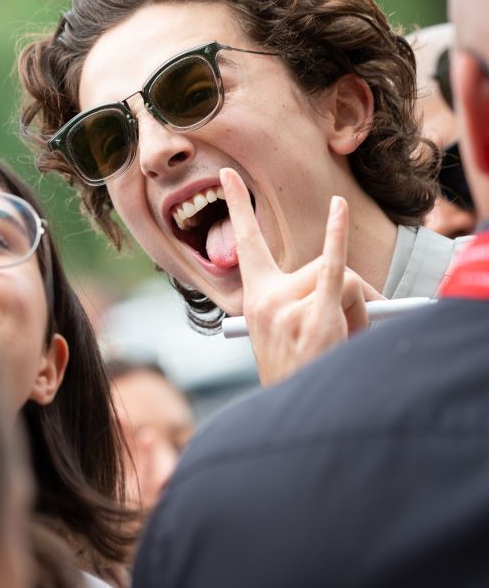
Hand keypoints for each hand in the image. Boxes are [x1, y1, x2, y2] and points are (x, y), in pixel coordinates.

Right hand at [221, 168, 383, 385]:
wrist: (295, 415)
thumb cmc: (304, 370)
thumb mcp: (298, 329)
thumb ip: (322, 298)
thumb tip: (359, 286)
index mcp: (254, 297)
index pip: (245, 243)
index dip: (237, 206)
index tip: (227, 172)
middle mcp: (263, 298)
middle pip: (317, 265)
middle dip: (347, 289)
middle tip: (360, 321)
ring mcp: (285, 306)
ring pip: (337, 279)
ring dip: (358, 307)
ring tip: (346, 341)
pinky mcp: (312, 316)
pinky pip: (334, 269)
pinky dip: (338, 236)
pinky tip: (339, 207)